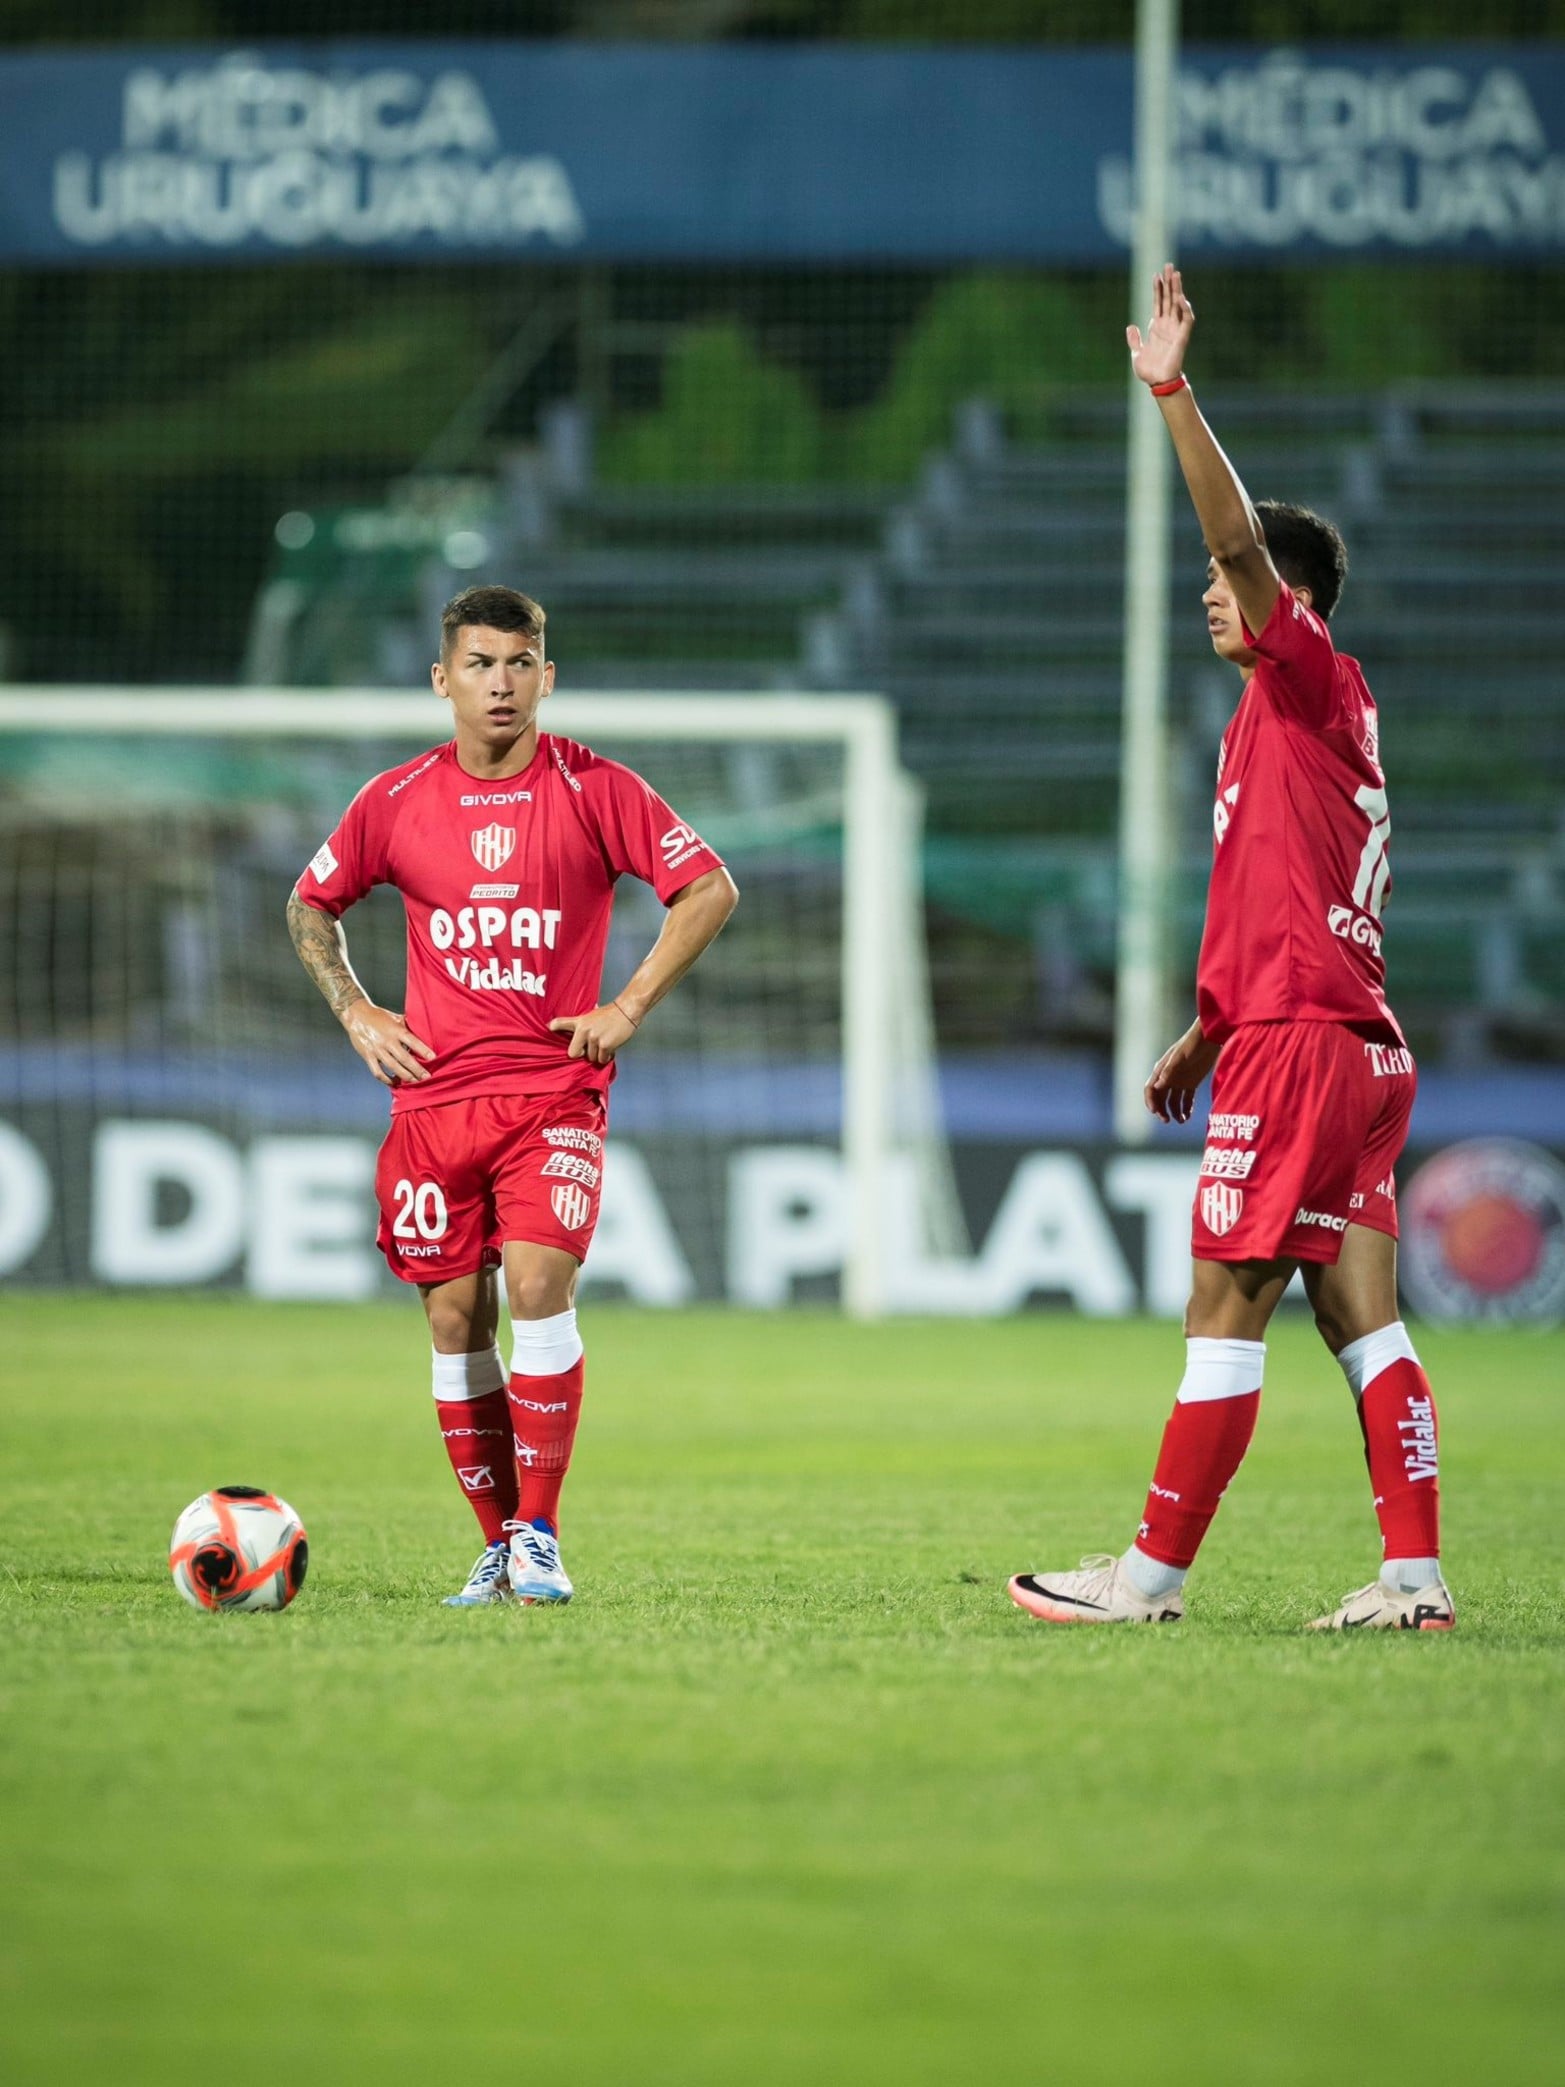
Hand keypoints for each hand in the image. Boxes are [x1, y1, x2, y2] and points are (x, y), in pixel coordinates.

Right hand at [341, 999, 434, 1086]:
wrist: (356, 1015)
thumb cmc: (378, 1015)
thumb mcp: (395, 1017)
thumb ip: (408, 1025)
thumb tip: (424, 1028)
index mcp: (396, 1030)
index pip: (413, 1041)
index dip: (423, 1050)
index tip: (433, 1058)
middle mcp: (387, 1041)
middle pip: (404, 1058)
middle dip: (417, 1069)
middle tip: (427, 1077)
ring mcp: (377, 1050)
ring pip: (393, 1067)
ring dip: (405, 1076)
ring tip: (414, 1082)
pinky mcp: (367, 1056)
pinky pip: (377, 1072)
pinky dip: (386, 1079)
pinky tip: (394, 1082)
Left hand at [549, 1003, 637, 1065]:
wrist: (626, 1010)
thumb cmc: (610, 1014)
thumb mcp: (590, 1016)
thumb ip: (581, 1026)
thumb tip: (575, 1037)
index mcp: (579, 1022)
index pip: (560, 1024)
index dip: (552, 1027)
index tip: (548, 1029)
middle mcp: (583, 1030)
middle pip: (574, 1053)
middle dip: (583, 1054)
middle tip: (591, 1048)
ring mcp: (594, 1038)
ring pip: (591, 1058)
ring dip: (598, 1055)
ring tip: (605, 1044)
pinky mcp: (605, 1045)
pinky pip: (601, 1059)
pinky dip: (607, 1057)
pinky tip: (611, 1048)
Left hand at [1126, 263, 1193, 388]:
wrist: (1158, 383)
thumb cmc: (1149, 371)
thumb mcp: (1137, 353)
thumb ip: (1134, 340)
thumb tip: (1130, 327)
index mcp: (1157, 327)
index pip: (1158, 303)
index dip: (1158, 289)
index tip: (1157, 275)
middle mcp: (1167, 325)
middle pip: (1169, 298)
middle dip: (1169, 282)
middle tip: (1169, 265)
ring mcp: (1175, 329)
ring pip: (1178, 304)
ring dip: (1177, 289)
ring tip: (1176, 274)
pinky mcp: (1182, 337)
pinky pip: (1186, 320)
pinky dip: (1184, 309)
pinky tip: (1181, 298)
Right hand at [1144, 1019, 1220, 1123]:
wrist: (1210, 1037)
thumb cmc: (1192, 1044)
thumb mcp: (1180, 1057)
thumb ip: (1169, 1072)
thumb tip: (1157, 1087)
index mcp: (1161, 1070)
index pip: (1150, 1089)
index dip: (1151, 1101)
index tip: (1155, 1112)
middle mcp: (1168, 1077)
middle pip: (1160, 1098)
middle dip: (1161, 1110)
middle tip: (1167, 1120)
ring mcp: (1180, 1080)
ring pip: (1172, 1101)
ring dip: (1174, 1112)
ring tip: (1181, 1121)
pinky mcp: (1191, 1083)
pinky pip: (1186, 1099)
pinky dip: (1185, 1109)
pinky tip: (1188, 1116)